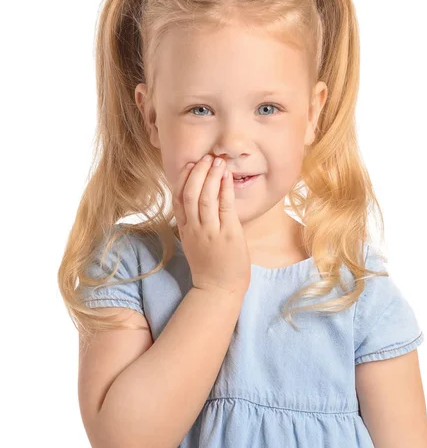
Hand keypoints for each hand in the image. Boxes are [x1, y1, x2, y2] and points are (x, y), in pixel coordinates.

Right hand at [172, 155, 250, 295]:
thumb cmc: (210, 265)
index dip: (183, 178)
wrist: (219, 289)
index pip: (178, 198)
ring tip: (217, 162)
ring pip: (205, 198)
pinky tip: (227, 177)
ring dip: (211, 177)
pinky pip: (224, 207)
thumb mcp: (195, 242)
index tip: (190, 164)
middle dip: (197, 172)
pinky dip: (224, 189)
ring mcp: (210, 232)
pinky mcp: (228, 235)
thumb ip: (195, 223)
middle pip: (190, 194)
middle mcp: (195, 228)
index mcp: (185, 229)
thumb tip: (200, 201)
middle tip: (206, 157)